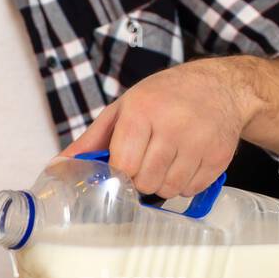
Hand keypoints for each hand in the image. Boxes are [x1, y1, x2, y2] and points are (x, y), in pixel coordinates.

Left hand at [58, 58, 258, 198]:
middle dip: (139, 180)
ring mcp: (199, 142)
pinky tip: (184, 163)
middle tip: (144, 162)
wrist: (220, 87)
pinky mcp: (219, 157)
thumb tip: (59, 166)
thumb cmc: (163, 97)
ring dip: (161, 184)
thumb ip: (92, 140)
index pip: (124, 163)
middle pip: (145, 181)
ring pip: (169, 190)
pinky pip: (191, 190)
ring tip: (164, 161)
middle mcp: (173, 125)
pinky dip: (184, 184)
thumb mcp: (124, 108)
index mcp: (143, 110)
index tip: (120, 168)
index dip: (119, 172)